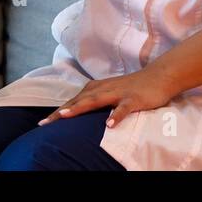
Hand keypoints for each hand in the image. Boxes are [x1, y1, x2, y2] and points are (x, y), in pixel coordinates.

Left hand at [37, 69, 177, 127]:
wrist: (159, 76)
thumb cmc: (132, 87)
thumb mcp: (110, 93)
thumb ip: (95, 100)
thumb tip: (78, 112)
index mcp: (97, 88)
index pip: (74, 101)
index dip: (58, 112)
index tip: (42, 124)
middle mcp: (104, 89)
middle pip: (79, 101)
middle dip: (61, 112)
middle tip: (45, 124)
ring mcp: (119, 93)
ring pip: (96, 100)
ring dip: (80, 107)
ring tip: (65, 116)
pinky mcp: (134, 99)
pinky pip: (124, 108)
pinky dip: (116, 115)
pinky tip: (109, 124)